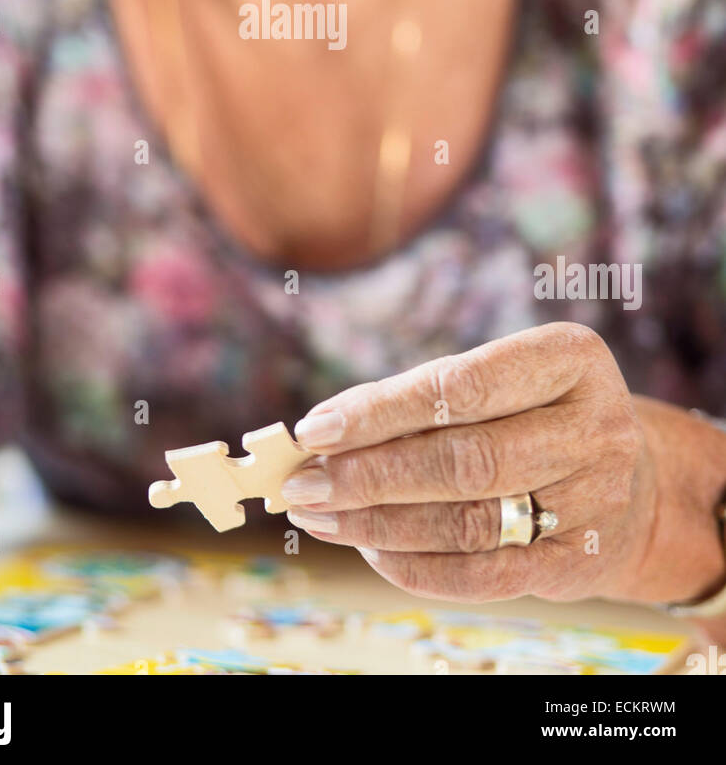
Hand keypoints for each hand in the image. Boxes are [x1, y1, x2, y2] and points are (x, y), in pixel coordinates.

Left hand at [284, 323, 662, 603]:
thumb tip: (323, 432)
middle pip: (464, 460)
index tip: (315, 430)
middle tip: (304, 485)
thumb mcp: (496, 379)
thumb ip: (419, 396)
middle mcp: (596, 426)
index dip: (381, 412)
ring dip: (380, 524)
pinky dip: (416, 567)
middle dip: (371, 476)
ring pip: (468, 520)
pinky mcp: (580, 561)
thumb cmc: (530, 412)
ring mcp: (596, 499)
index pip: (462, 387)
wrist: (629, 479)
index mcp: (570, 357)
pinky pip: (484, 574)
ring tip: (321, 517)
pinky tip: (370, 550)